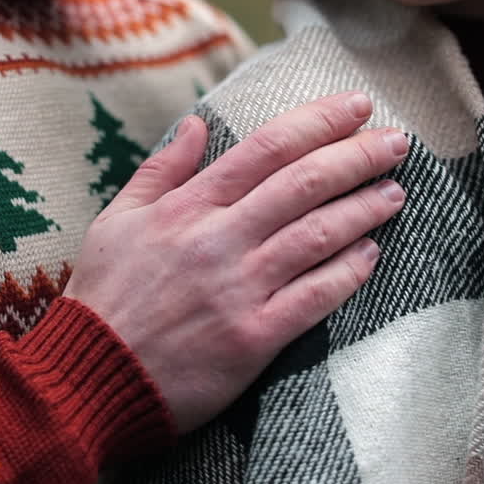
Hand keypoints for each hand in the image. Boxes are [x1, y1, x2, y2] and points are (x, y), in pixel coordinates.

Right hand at [63, 92, 407, 431]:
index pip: (267, 149)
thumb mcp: (117, 220)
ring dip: (363, 209)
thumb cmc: (103, 297)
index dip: (318, 122)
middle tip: (396, 141)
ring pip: (317, 235)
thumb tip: (197, 124)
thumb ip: (161, 170)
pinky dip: (348, 272)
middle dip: (357, 156)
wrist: (88, 377)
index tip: (356, 106)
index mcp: (188, 207)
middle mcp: (219, 240)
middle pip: (304, 183)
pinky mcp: (252, 338)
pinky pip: (314, 297)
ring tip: (394, 192)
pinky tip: (371, 255)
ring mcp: (238, 289)